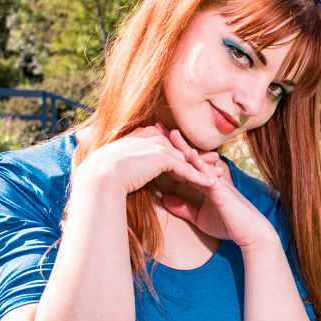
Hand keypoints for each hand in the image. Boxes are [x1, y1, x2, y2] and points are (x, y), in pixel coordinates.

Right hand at [75, 124, 214, 196]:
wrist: (101, 174)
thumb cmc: (104, 173)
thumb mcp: (119, 164)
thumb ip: (130, 163)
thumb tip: (131, 172)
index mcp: (142, 136)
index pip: (168, 144)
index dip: (182, 152)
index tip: (193, 157)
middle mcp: (152, 137)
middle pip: (181, 149)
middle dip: (199, 157)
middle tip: (215, 162)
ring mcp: (158, 145)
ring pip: (187, 159)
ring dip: (204, 168)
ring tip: (220, 175)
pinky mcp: (163, 157)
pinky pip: (186, 169)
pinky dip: (200, 177)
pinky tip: (211, 184)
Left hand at [155, 129, 275, 250]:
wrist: (252, 233)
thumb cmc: (229, 225)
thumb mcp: (200, 217)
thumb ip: (184, 207)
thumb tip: (164, 199)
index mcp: (205, 184)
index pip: (185, 166)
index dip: (171, 155)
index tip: (156, 143)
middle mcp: (211, 179)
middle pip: (190, 159)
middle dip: (175, 145)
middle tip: (159, 129)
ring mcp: (217, 183)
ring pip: (199, 162)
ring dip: (185, 148)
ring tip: (171, 133)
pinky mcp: (223, 191)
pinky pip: (209, 174)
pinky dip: (199, 164)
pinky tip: (189, 154)